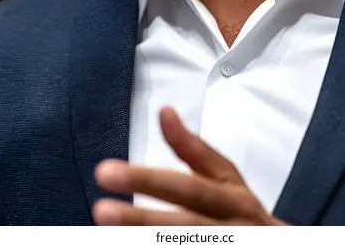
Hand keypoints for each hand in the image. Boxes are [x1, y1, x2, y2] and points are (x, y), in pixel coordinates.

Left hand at [93, 106, 287, 225]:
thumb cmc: (242, 211)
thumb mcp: (225, 175)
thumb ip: (193, 147)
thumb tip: (165, 112)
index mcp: (232, 199)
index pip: (187, 187)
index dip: (147, 179)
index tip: (106, 172)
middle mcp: (230, 228)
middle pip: (185, 226)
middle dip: (141, 219)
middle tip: (102, 210)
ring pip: (183, 245)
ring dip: (143, 240)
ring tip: (106, 232)